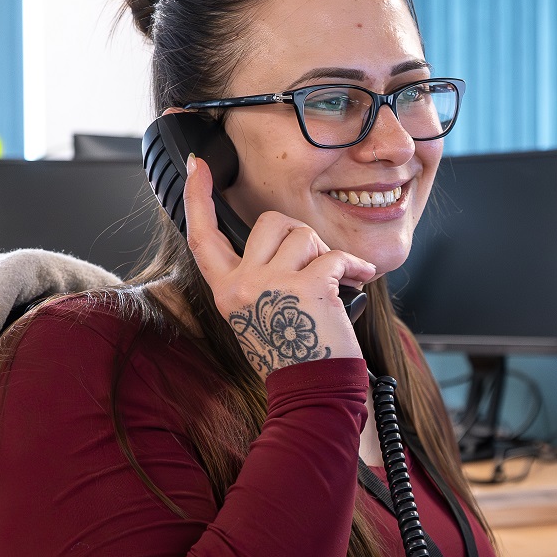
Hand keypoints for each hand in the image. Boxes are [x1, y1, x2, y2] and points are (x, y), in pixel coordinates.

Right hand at [182, 153, 374, 377]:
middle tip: (311, 266)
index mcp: (227, 291)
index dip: (198, 198)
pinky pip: (335, 255)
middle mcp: (243, 285)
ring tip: (332, 282)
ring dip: (325, 254)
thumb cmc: (295, 353)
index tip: (198, 167)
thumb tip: (285, 240)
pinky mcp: (308, 287)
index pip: (203, 236)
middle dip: (298, 234)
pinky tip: (358, 279)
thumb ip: (260, 276)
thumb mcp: (260, 313)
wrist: (314, 390)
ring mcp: (273, 285)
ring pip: (304, 235)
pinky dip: (354, 266)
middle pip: (269, 222)